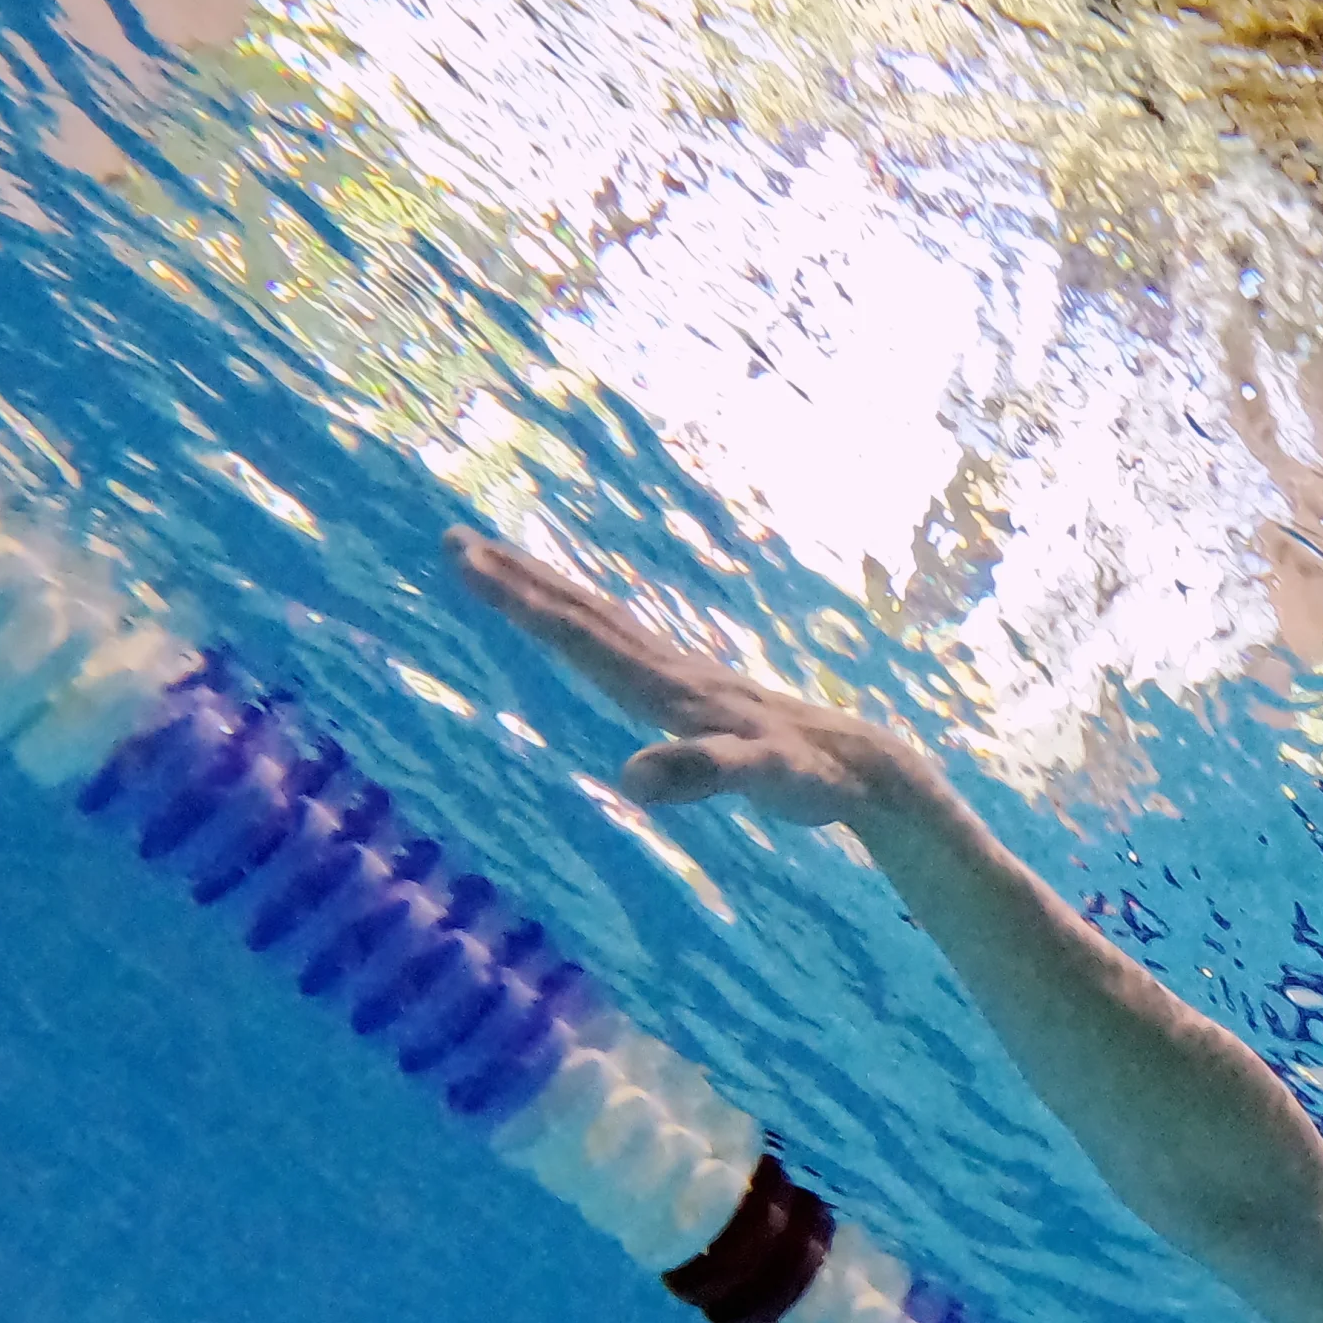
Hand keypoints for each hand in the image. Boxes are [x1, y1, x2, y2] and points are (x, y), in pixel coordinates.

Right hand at [445, 528, 923, 823]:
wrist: (866, 767)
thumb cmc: (813, 778)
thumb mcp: (761, 781)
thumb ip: (704, 773)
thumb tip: (633, 778)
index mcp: (671, 688)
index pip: (582, 636)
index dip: (523, 602)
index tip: (468, 560)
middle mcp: (673, 673)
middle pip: (584, 616)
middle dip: (520, 580)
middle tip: (456, 541)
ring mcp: (687, 681)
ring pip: (604, 626)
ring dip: (549, 595)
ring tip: (499, 565)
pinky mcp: (702, 699)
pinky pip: (629, 651)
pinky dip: (592, 630)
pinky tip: (587, 632)